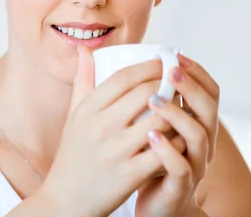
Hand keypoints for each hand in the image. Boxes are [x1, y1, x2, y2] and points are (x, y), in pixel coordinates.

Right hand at [39, 47, 185, 216]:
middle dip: (168, 83)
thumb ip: (82, 81)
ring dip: (176, 111)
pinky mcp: (129, 174)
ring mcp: (115, 151)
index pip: (122, 78)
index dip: (147, 66)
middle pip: (145, 94)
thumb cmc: (73, 154)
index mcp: (87, 110)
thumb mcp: (73, 115)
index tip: (163, 61)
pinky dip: (176, 141)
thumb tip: (84, 49)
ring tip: (183, 106)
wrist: (67, 199)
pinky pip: (163, 151)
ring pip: (159, 120)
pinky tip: (180, 136)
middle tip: (179, 81)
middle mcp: (100, 127)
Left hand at [135, 54, 219, 216]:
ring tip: (154, 101)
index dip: (196, 73)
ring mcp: (192, 163)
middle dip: (190, 87)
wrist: (151, 202)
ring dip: (177, 115)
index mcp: (191, 122)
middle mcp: (198, 141)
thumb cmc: (144, 158)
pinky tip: (150, 136)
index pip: (206, 91)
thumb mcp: (143, 126)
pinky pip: (180, 167)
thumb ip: (136, 98)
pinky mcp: (179, 185)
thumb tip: (117, 62)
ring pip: (198, 136)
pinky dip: (167, 150)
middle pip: (208, 109)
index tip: (176, 56)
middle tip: (170, 72)